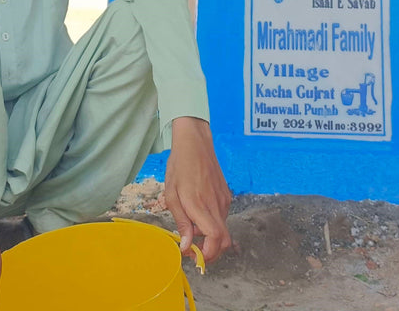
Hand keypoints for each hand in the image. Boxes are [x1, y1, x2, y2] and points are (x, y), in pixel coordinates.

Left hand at [164, 117, 231, 262]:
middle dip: (211, 252)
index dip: (208, 254)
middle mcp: (217, 205)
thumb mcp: (172, 194)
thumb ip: (182, 222)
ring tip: (192, 227)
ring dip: (210, 237)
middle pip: (224, 241)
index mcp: (201, 205)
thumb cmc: (179, 166)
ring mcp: (224, 200)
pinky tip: (199, 213)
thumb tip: (186, 246)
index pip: (216, 239)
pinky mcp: (226, 195)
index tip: (193, 255)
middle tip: (193, 249)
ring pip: (223, 229)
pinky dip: (213, 223)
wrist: (195, 143)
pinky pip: (222, 217)